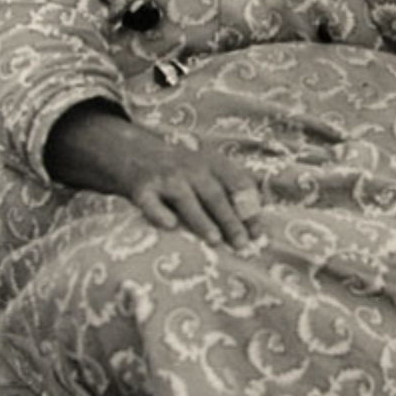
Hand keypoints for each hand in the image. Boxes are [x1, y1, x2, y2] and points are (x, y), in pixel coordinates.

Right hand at [45, 101, 262, 249]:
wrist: (135, 152)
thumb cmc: (182, 170)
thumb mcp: (209, 169)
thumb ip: (233, 189)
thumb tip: (261, 221)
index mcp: (213, 164)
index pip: (237, 182)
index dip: (250, 206)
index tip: (259, 231)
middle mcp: (191, 168)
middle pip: (215, 194)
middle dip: (230, 219)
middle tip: (242, 244)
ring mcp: (166, 178)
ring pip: (186, 199)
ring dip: (201, 219)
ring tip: (215, 240)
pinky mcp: (142, 188)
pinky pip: (151, 202)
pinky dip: (159, 212)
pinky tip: (169, 225)